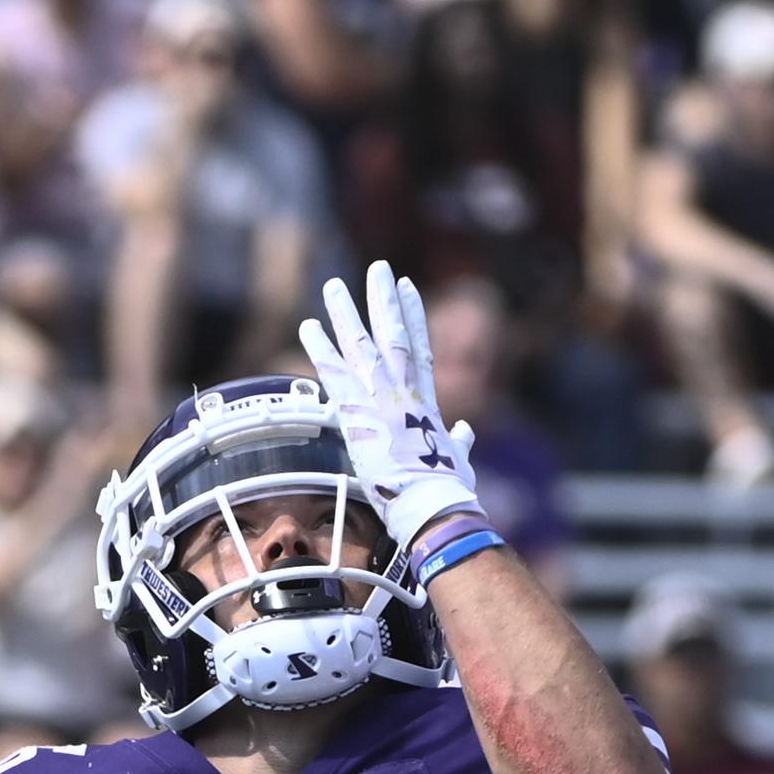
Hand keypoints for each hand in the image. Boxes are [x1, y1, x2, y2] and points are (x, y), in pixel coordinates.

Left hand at [298, 260, 480, 544]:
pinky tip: (309, 327)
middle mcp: (405, 392)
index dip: (415, 317)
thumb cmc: (449, 491)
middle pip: (393, 335)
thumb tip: (465, 434)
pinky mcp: (360, 415)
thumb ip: (459, 442)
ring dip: (346, 313)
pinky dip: (321, 350)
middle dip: (384, 300)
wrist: (435, 504)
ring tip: (334, 286)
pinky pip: (335, 375)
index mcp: (428, 404)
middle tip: (378, 268)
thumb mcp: (458, 461)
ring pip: (362, 345)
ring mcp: (382, 400)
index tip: (408, 289)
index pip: (420, 349)